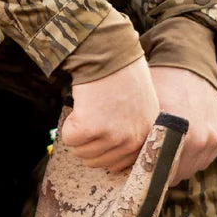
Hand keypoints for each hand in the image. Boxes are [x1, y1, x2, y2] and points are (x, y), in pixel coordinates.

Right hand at [63, 58, 159, 172]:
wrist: (109, 52)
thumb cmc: (122, 74)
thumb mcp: (141, 107)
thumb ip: (132, 133)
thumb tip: (112, 159)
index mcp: (147, 136)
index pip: (120, 164)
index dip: (104, 149)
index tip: (101, 132)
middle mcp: (133, 139)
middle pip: (98, 162)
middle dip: (89, 142)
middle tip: (95, 115)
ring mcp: (113, 135)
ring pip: (81, 153)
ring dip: (79, 132)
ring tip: (90, 108)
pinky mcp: (90, 127)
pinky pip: (69, 139)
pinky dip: (69, 123)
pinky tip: (83, 105)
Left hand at [148, 67, 216, 184]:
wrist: (189, 65)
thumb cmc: (160, 85)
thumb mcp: (144, 108)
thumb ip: (137, 137)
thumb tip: (123, 162)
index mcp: (174, 131)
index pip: (158, 170)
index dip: (146, 172)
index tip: (138, 170)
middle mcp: (197, 137)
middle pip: (175, 174)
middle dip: (161, 172)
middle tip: (150, 163)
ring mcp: (211, 138)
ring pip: (190, 170)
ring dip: (179, 167)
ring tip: (166, 154)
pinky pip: (204, 160)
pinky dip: (193, 158)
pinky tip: (181, 147)